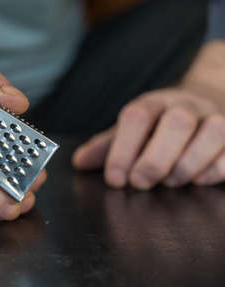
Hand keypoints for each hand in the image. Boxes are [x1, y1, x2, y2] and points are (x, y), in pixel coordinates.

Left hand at [72, 41, 224, 189]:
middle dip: (156, 158)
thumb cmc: (159, 124)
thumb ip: (107, 146)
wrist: (205, 101)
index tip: (114, 179)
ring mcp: (216, 117)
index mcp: (154, 103)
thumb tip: (78, 162)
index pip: (137, 116)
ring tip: (170, 182)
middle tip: (140, 183)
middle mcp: (186, 106)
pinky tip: (199, 180)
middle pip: (176, 123)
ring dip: (189, 163)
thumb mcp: (131, 131)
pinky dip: (217, 168)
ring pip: (214, 132)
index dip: (123, 148)